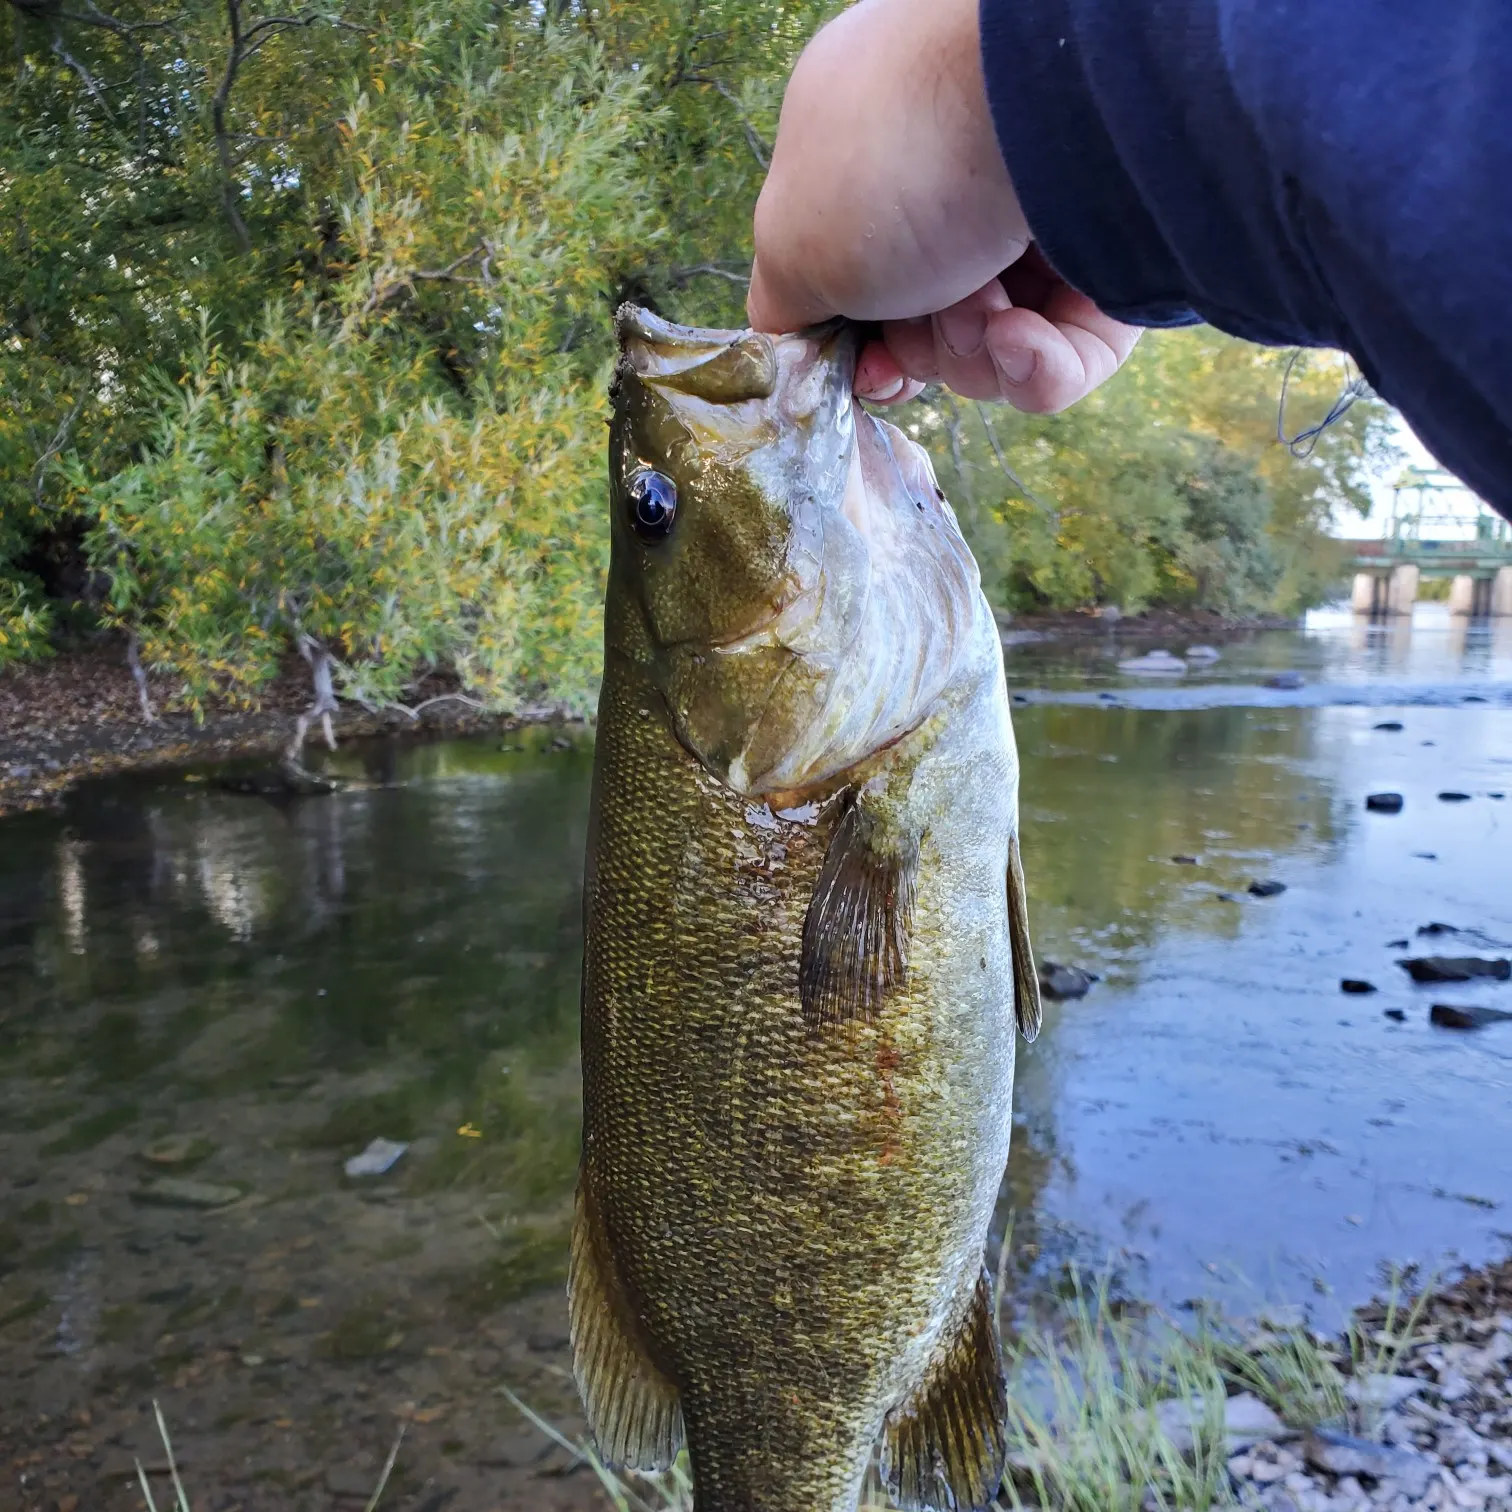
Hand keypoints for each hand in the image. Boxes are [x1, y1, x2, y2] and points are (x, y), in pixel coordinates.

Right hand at [746, 0, 1140, 412]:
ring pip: (997, 355)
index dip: (864, 345)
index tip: (866, 369)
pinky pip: (1068, 361)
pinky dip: (1038, 369)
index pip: (867, 285)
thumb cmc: (896, 164)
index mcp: (876, 159)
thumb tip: (796, 352)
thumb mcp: (792, 244)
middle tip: (927, 317)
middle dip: (923, 348)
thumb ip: (784, 307)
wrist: (1045, 113)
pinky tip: (1024, 337)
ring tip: (986, 308)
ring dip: (975, 356)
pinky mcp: (1113, 266)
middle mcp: (958, 185)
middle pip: (931, 331)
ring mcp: (1040, 224)